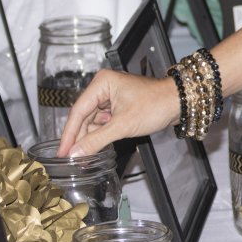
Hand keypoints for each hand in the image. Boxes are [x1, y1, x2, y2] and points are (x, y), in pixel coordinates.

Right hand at [57, 69, 178, 157]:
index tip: (61, 152)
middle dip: (79, 137)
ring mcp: (110, 97)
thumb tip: (76, 153)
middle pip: (83, 116)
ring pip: (93, 121)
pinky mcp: (118, 105)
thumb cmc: (155, 105)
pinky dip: (100, 135)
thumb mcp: (123, 125)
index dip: (69, 134)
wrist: (179, 102)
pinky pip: (103, 122)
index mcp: (101, 83)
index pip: (78, 111)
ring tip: (82, 157)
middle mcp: (103, 87)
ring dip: (90, 138)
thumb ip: (97, 140)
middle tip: (71, 158)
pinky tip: (95, 148)